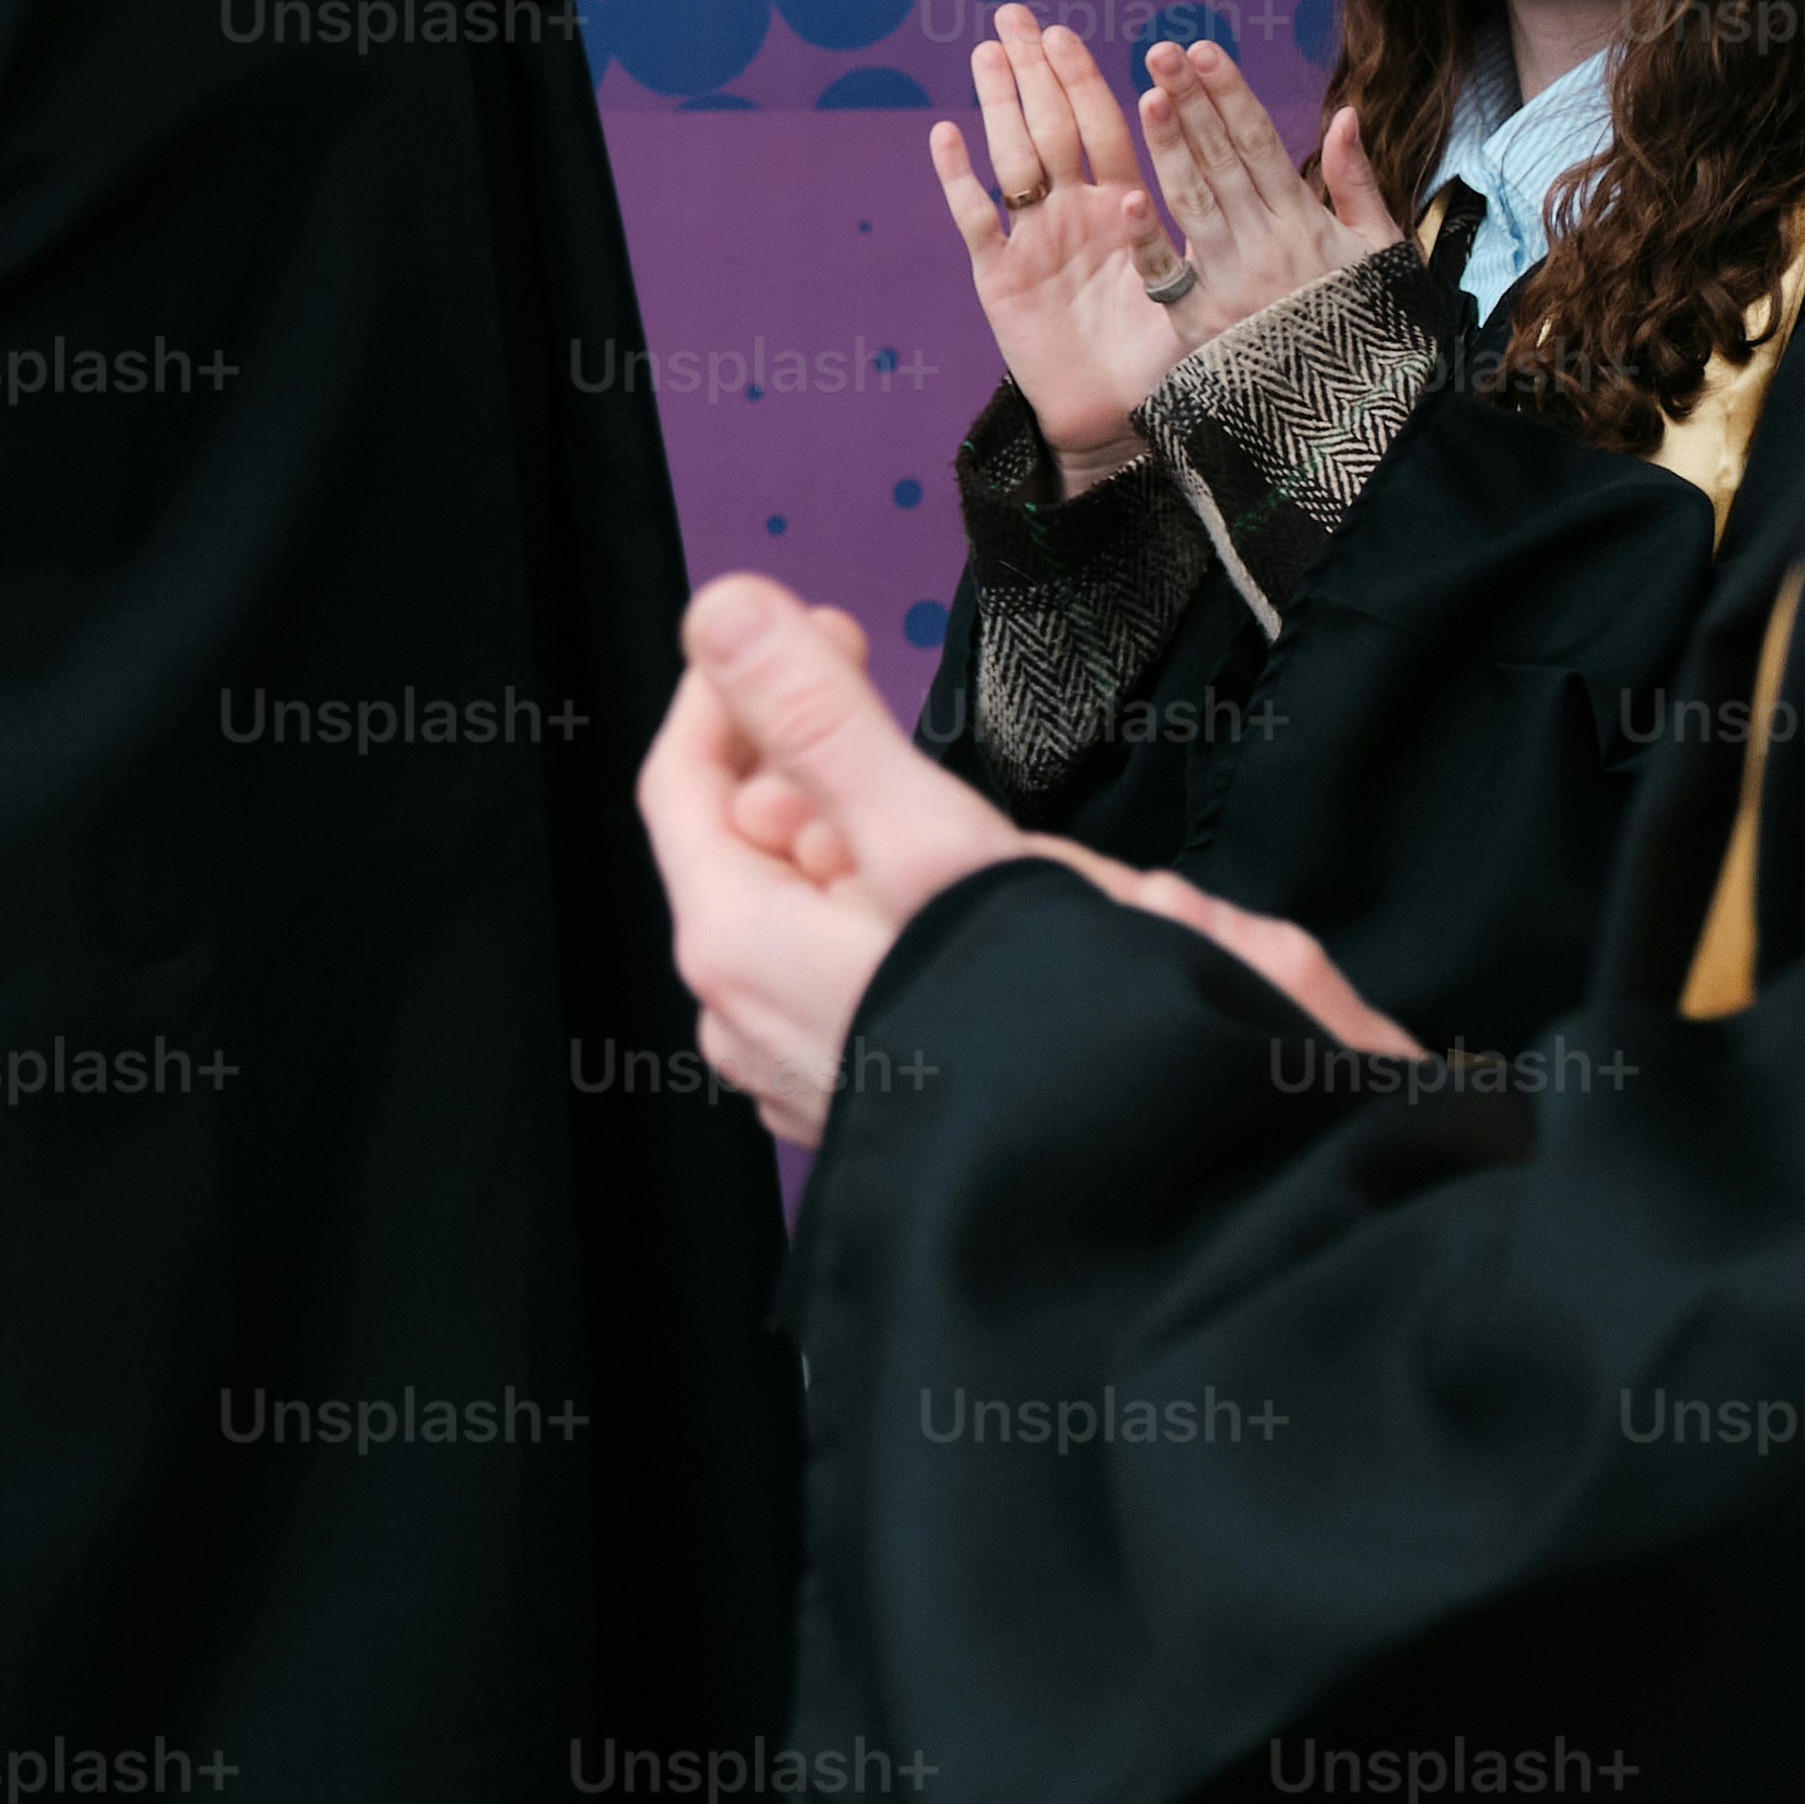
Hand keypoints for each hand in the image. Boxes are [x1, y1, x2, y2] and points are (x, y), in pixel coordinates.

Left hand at [642, 581, 1028, 1141]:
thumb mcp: (927, 844)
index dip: (745, 684)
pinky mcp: (869, 1102)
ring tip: (1012, 870)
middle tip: (934, 750)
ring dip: (908, 861)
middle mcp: (742, 1016)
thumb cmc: (1029, 1028)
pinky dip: (928, 935)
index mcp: (733, 942)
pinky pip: (877, 977)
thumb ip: (822, 720)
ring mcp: (800, 1069)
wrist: (1119, 1195)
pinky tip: (1011, 938)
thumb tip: (721, 608)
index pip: (685, 778)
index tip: (831, 627)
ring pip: (836, 911)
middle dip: (852, 779)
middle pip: (767, 844)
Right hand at [927, 12, 1188, 479]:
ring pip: (1012, 158)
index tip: (1075, 32)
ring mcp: (1033, 240)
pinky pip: (976, 220)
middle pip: (1051, 126)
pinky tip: (946, 135)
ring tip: (985, 53)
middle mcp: (1073, 212)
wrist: (1116, 421)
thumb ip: (1207, 236)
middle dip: (1035, 69)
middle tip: (1016, 14)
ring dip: (997, 105)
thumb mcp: (1202, 291)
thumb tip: (1225, 180)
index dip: (1090, 81)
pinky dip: (960, 179)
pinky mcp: (999, 277)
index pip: (1108, 128)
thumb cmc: (1165, 357)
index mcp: (1122, 206)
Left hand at [1139, 37, 1401, 343]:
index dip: (1231, 95)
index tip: (1205, 50)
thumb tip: (1346, 114)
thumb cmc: (1364, 327)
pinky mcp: (1201, 324)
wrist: (1347, 417)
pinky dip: (1150, 240)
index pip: (1261, 143)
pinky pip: (1170, 277)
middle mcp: (1266, 244)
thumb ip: (1355, 183)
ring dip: (1170, 148)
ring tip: (1148, 96)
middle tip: (1161, 51)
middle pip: (1222, 160)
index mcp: (1306, 223)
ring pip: (1194, 201)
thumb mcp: (1378, 251)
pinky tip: (1129, 199)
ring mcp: (1231, 282)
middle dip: (1193, 102)